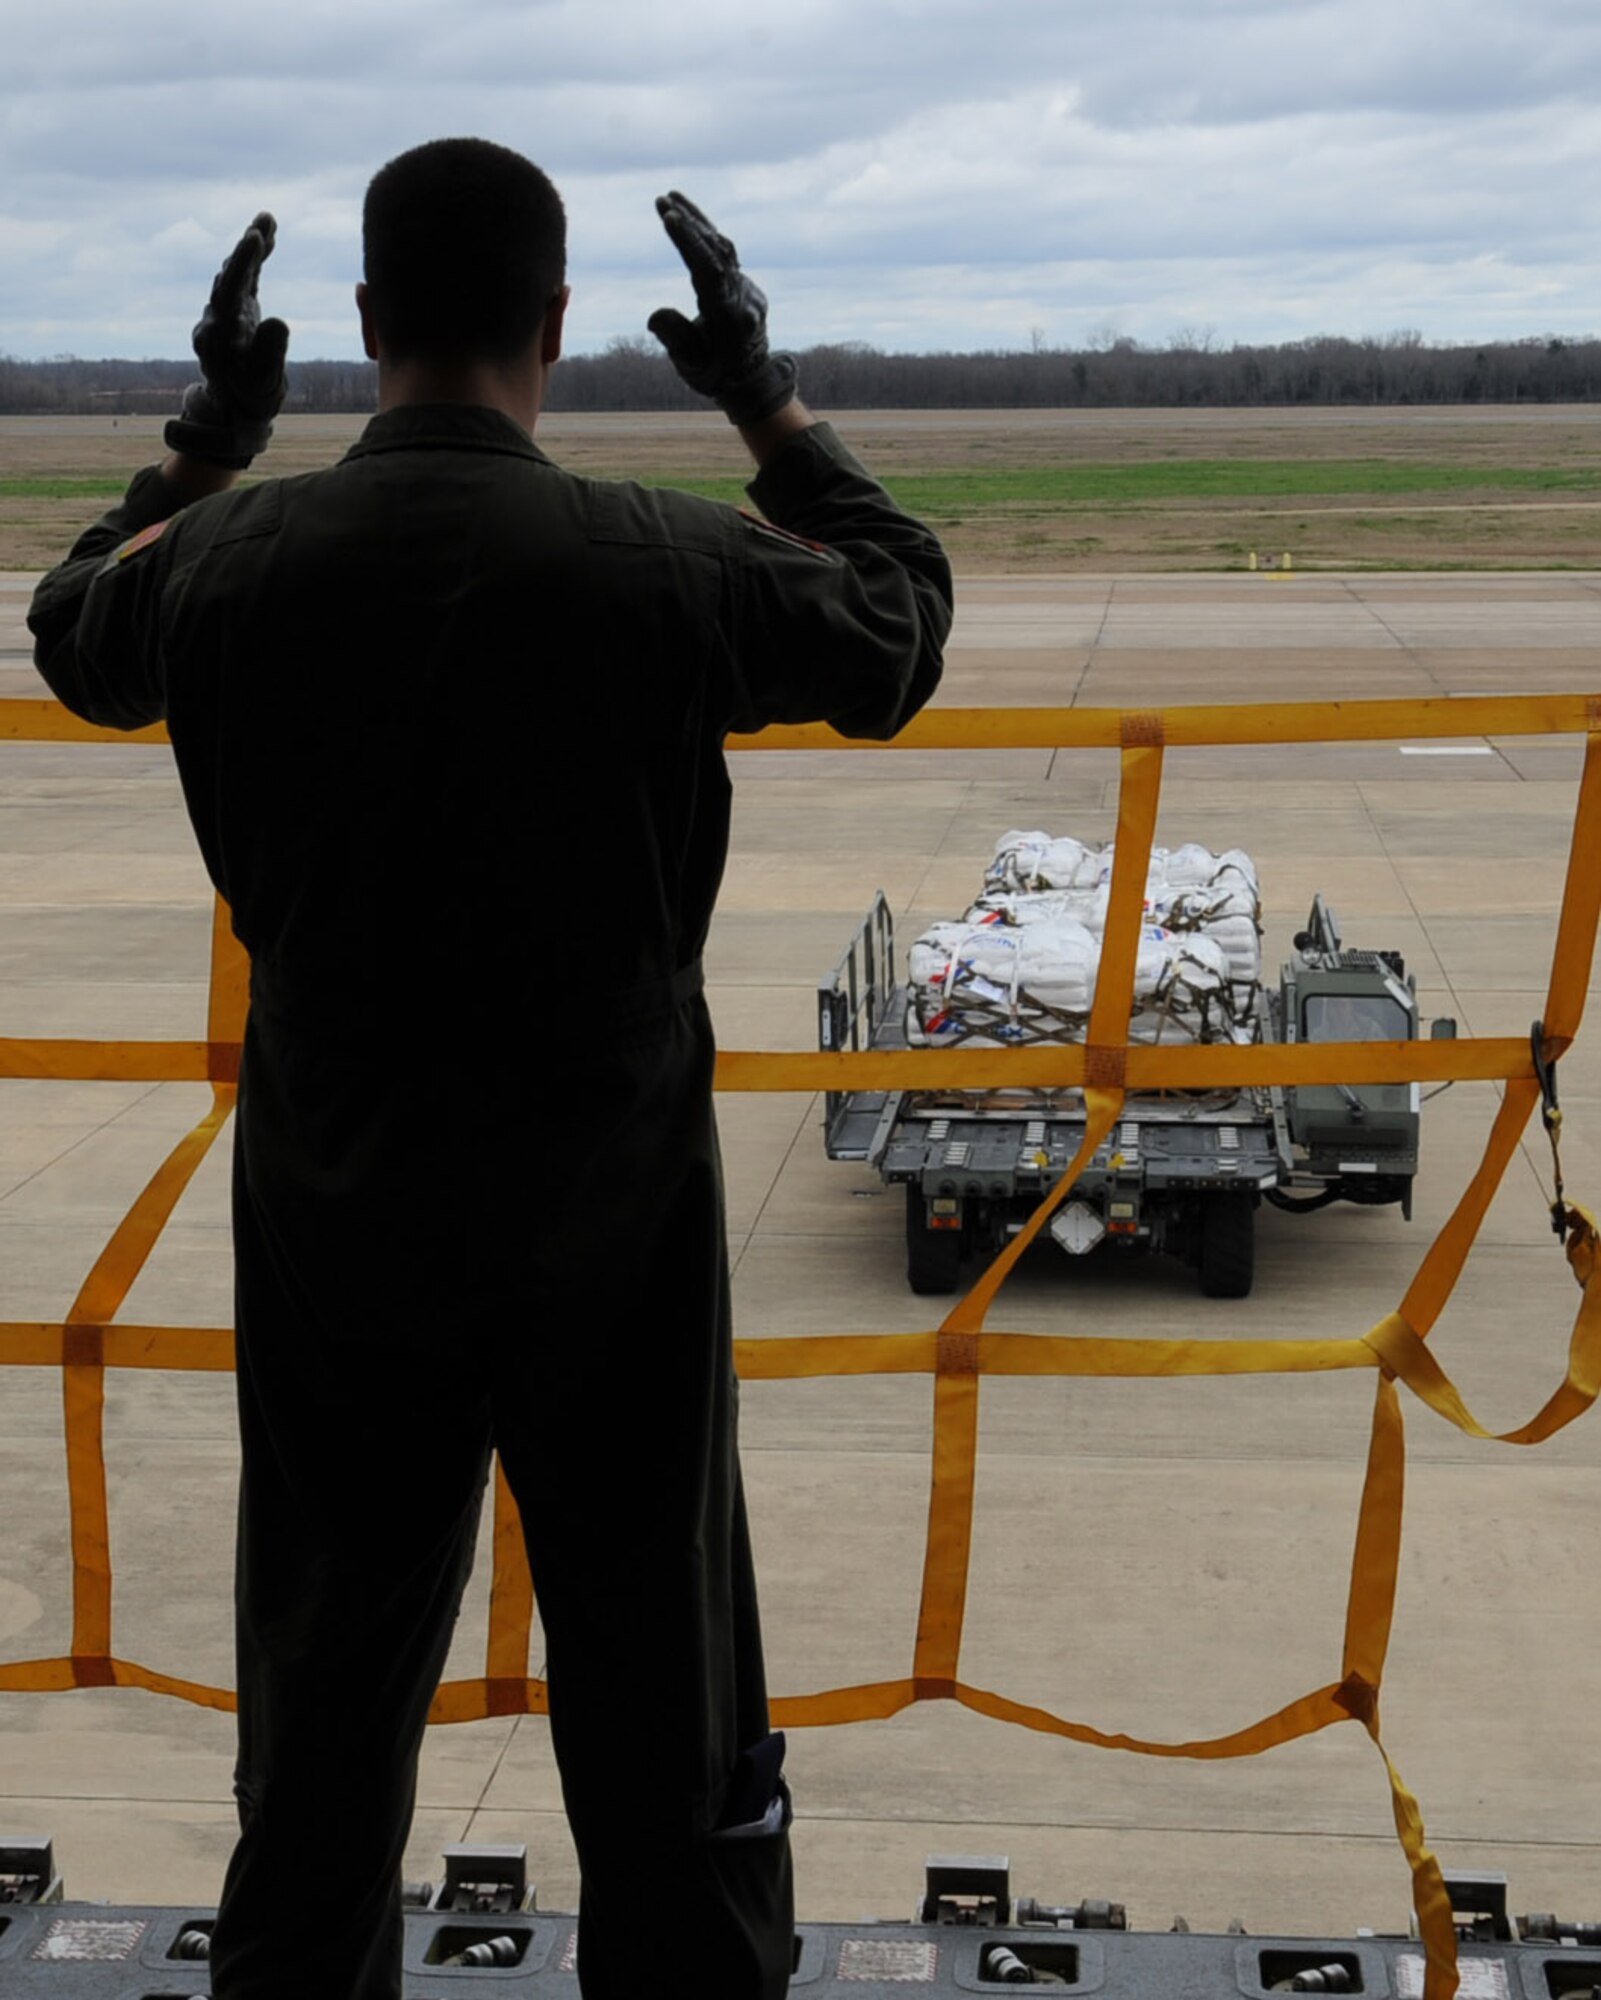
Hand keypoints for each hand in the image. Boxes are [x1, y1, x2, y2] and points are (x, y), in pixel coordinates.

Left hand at [164, 212, 289, 468]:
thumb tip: (278, 321)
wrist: (235, 409)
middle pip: (229, 277)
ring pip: (235, 273)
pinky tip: (268, 236)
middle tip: (262, 223)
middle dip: (246, 250)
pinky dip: (256, 258)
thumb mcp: (264, 384)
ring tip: (268, 219)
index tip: (253, 240)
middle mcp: (215, 319)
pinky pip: (245, 279)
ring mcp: (224, 312)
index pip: (229, 294)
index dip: (242, 265)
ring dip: (251, 247)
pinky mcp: (236, 309)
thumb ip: (270, 354)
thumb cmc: (251, 399)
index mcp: (218, 338)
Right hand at [647, 192, 796, 425]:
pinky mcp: (745, 284)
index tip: (670, 217)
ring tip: (670, 199)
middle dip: (689, 225)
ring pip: (723, 248)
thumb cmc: (714, 374)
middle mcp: (743, 297)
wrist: (750, 382)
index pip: (708, 270)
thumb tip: (655, 316)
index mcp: (729, 317)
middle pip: (716, 252)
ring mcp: (747, 289)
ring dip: (697, 223)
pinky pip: (726, 255)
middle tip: (662, 201)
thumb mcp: (689, 364)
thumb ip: (675, 337)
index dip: (689, 242)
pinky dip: (706, 236)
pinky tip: (689, 219)